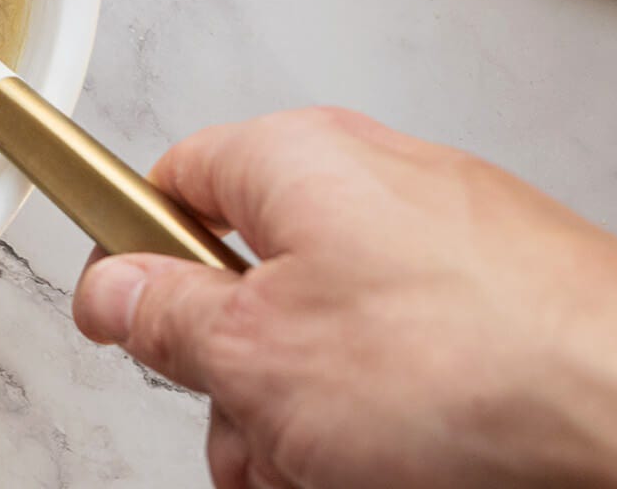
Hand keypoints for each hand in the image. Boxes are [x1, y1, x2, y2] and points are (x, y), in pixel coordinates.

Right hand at [74, 107, 616, 488]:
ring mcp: (447, 243)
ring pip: (330, 330)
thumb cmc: (469, 364)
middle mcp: (375, 181)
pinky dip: (385, 416)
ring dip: (304, 413)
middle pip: (254, 276)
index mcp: (297, 159)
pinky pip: (407, 355)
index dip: (136, 256)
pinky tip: (389, 467)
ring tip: (323, 471)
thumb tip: (112, 291)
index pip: (172, 180)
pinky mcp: (503, 302)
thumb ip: (159, 315)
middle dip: (235, 377)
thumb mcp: (252, 353)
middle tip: (245, 435)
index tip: (127, 319)